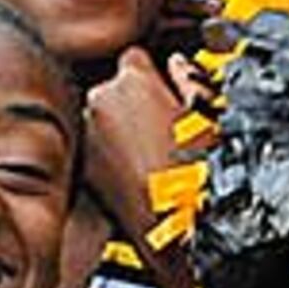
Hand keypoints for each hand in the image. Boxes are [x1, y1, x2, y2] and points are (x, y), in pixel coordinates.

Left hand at [83, 48, 197, 243]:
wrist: (171, 230)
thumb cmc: (195, 176)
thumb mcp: (207, 116)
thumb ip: (189, 79)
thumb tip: (178, 65)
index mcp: (133, 81)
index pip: (134, 57)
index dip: (152, 73)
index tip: (164, 89)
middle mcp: (100, 102)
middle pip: (114, 87)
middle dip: (134, 102)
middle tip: (164, 127)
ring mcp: (86, 134)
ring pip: (102, 117)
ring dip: (120, 128)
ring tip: (152, 154)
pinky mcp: (81, 165)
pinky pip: (94, 146)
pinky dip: (109, 153)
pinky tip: (137, 171)